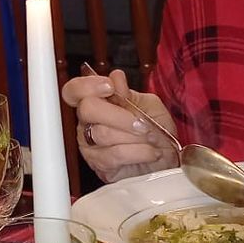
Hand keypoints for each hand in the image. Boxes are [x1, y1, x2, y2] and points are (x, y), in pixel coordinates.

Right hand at [63, 68, 176, 182]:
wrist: (168, 159)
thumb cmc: (157, 131)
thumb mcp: (149, 106)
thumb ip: (131, 93)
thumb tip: (115, 78)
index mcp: (97, 102)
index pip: (75, 90)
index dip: (87, 85)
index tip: (109, 87)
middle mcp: (88, 122)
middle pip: (87, 109)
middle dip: (119, 116)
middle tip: (141, 123)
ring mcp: (90, 145)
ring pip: (103, 133)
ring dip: (135, 136)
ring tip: (152, 138)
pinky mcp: (99, 164)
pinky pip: (114, 154)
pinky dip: (138, 152)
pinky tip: (150, 151)